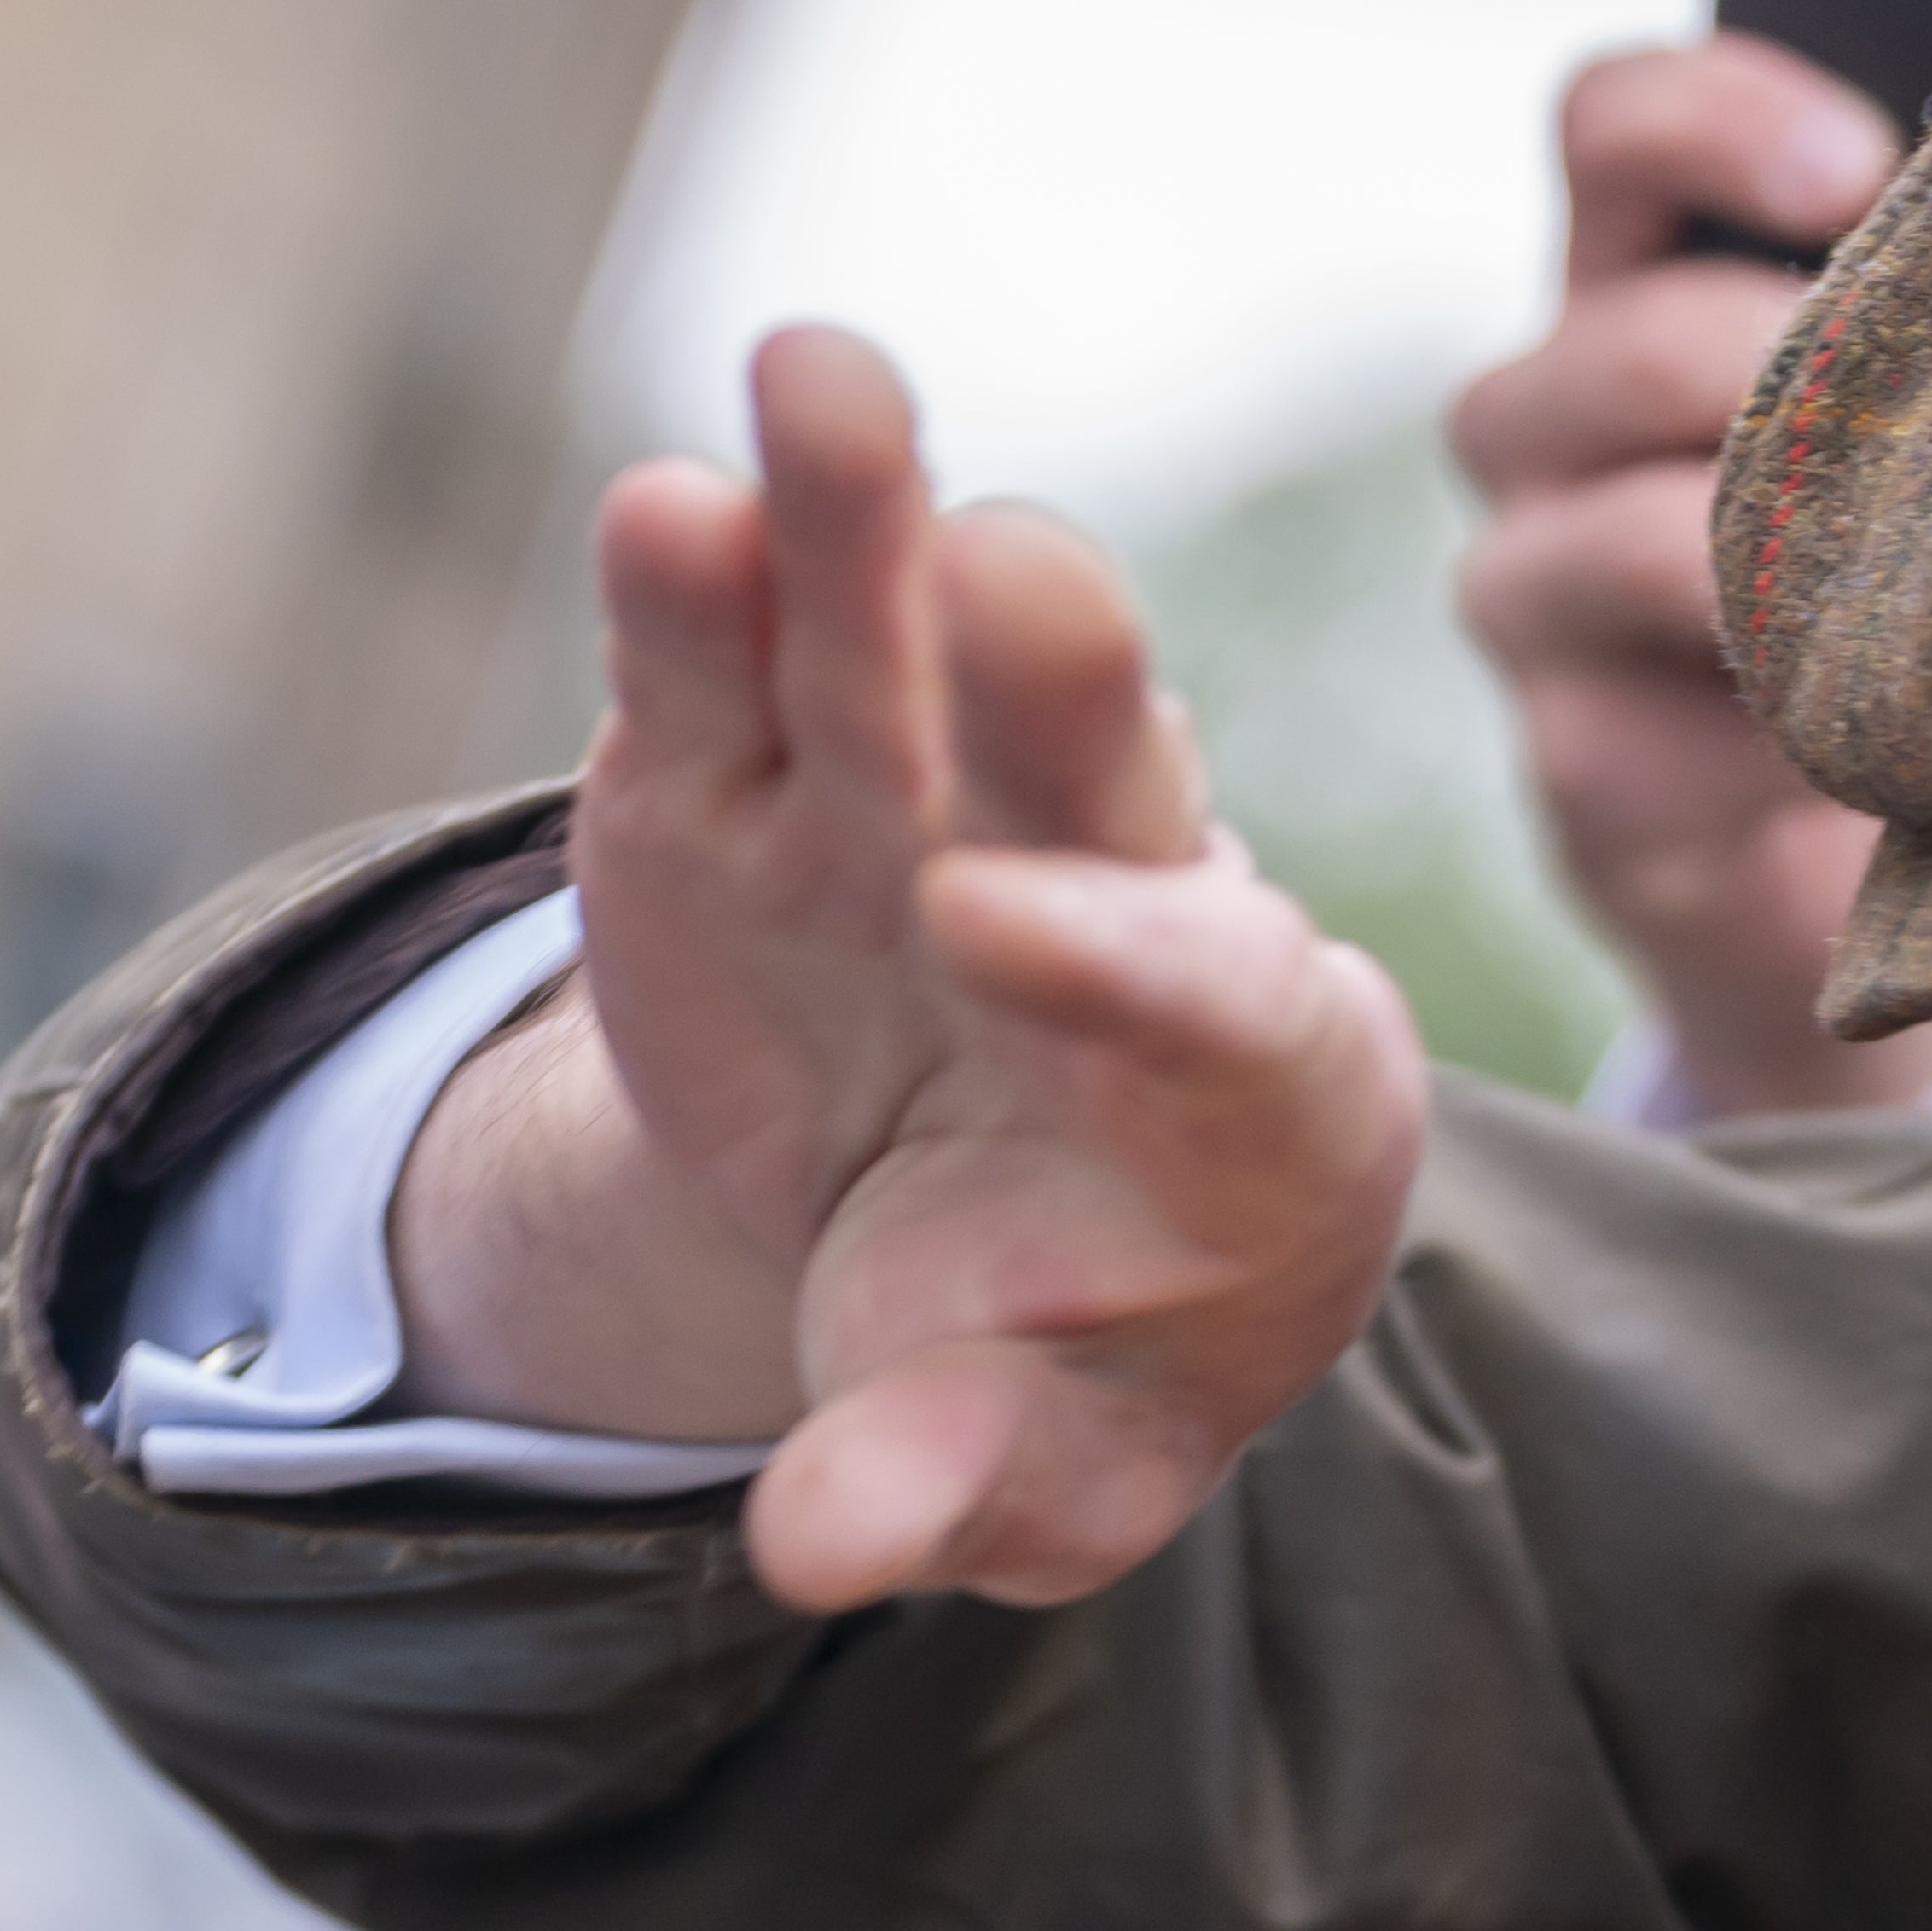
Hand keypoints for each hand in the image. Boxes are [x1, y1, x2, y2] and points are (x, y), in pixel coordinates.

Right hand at [393, 326, 1426, 1612]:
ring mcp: (923, 827)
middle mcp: (1114, 913)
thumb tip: (815, 1549)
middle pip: (1107, 771)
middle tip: (1015, 583)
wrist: (967, 1274)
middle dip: (1058, 678)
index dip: (1131, 959)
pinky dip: (703, 592)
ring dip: (869, 525)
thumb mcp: (1042, 1473)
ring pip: (916, 657)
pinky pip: (736, 677)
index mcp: (1259, 1095)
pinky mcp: (745, 796)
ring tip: (821, 381)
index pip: (1226, 1005)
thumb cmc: (1060, 1374)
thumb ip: (962, 1491)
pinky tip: (672, 500)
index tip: (1003, 932)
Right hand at [1453, 38, 1931, 1117]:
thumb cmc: (1897, 609)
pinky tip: (1912, 742)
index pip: (1609, 133)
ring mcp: (1532, 601)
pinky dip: (1822, 725)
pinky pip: (1699, 725)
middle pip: (1630, 342)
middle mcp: (1543, 428)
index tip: (1863, 170)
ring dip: (1810, 569)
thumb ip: (1923, 341)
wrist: (1812, 885)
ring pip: (1646, 538)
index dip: (1718, 123)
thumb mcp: (1905, 450)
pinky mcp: (1578, 765)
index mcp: (1626, 295)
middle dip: (1811, 384)